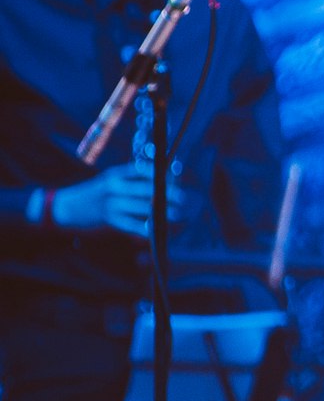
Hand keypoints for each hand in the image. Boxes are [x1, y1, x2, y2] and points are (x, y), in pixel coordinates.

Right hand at [51, 168, 186, 236]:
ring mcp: (111, 203)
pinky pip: (131, 224)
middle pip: (146, 189)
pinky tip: (156, 230)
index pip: (142, 170)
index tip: (175, 176)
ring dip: (161, 212)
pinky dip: (145, 228)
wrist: (64, 207)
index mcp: (115, 175)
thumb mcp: (108, 181)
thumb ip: (129, 182)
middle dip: (167, 194)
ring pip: (142, 207)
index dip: (160, 173)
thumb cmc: (92, 194)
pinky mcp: (108, 219)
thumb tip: (158, 182)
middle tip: (182, 198)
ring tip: (176, 214)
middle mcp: (114, 187)